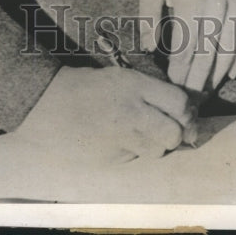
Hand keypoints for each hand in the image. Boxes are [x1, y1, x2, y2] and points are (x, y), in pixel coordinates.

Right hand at [18, 66, 195, 164]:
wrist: (48, 104)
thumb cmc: (88, 86)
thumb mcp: (122, 76)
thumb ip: (152, 90)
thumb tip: (185, 106)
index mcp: (134, 85)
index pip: (179, 103)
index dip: (187, 111)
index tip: (185, 114)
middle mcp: (131, 113)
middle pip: (174, 134)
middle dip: (176, 133)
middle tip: (169, 128)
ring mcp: (120, 138)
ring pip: (157, 151)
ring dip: (156, 145)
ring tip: (140, 132)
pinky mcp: (110, 159)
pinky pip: (135, 158)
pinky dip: (134, 152)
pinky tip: (118, 139)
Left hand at [138, 0, 235, 92]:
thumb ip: (148, 18)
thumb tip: (148, 49)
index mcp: (190, 2)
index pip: (186, 48)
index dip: (180, 71)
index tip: (173, 87)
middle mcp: (215, 5)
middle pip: (208, 54)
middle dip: (198, 81)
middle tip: (190, 100)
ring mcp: (235, 5)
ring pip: (229, 51)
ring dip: (218, 76)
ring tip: (207, 93)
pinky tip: (230, 75)